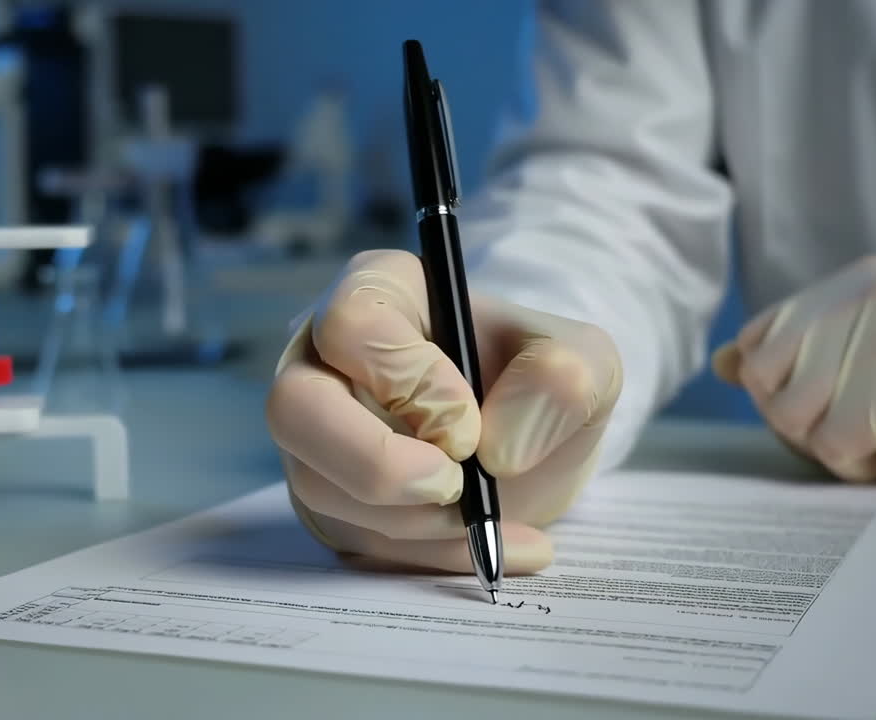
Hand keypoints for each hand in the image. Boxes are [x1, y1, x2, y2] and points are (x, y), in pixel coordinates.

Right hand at [266, 250, 622, 573]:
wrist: (527, 440)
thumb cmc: (535, 381)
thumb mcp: (582, 359)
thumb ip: (559, 380)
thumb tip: (498, 449)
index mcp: (377, 295)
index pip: (351, 326)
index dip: (407, 381)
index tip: (469, 426)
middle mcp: (325, 361)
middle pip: (294, 407)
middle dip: (375, 463)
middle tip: (451, 485)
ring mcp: (316, 437)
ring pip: (319, 485)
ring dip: (413, 517)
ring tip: (490, 512)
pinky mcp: (329, 501)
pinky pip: (352, 540)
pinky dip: (427, 554)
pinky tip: (495, 546)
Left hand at [713, 256, 875, 481]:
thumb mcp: (865, 354)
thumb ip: (795, 351)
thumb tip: (723, 362)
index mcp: (861, 280)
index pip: (759, 337)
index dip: (771, 382)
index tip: (820, 397)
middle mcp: (874, 298)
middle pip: (765, 378)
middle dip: (792, 417)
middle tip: (844, 427)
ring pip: (792, 415)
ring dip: (826, 445)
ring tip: (874, 438)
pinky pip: (832, 446)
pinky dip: (856, 466)